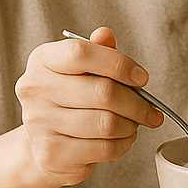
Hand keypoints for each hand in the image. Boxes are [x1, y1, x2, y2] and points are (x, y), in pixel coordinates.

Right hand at [15, 27, 162, 186]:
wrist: (46, 145)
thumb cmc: (71, 100)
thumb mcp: (82, 70)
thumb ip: (98, 51)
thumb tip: (105, 34)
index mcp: (43, 60)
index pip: (82, 53)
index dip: (119, 64)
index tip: (142, 78)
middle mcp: (35, 89)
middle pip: (103, 92)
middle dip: (138, 103)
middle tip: (152, 110)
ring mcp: (39, 123)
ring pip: (107, 123)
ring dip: (132, 124)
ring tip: (135, 122)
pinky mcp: (51, 153)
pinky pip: (104, 148)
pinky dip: (123, 144)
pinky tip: (123, 138)